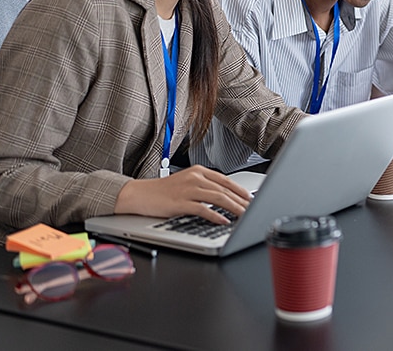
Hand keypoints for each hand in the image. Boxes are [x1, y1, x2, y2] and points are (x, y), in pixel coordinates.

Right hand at [114, 165, 252, 224]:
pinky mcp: (180, 202)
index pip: (226, 181)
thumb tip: (225, 197)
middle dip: (242, 201)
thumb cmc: (163, 191)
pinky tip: (224, 221)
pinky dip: (215, 215)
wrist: (139, 194)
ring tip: (245, 216)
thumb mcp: (187, 183)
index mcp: (199, 171)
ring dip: (234, 208)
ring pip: (218, 198)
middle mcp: (195, 177)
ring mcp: (188, 189)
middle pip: (225, 190)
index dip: (241, 190)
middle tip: (254, 210)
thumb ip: (205, 187)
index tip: (252, 199)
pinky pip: (203, 209)